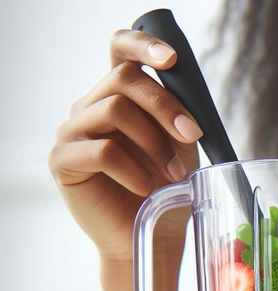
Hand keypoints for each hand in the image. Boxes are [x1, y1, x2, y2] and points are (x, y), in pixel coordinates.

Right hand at [48, 29, 201, 261]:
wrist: (151, 237)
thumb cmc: (166, 192)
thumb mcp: (181, 148)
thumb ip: (179, 116)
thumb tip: (187, 91)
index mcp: (119, 97)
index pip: (120, 50)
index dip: (143, 44)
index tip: (172, 58)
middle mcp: (91, 106)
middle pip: (124, 79)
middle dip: (165, 106)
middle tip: (192, 135)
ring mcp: (72, 131)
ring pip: (114, 109)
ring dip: (154, 142)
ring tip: (172, 175)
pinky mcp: (63, 161)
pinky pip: (102, 150)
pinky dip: (133, 170)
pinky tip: (145, 188)